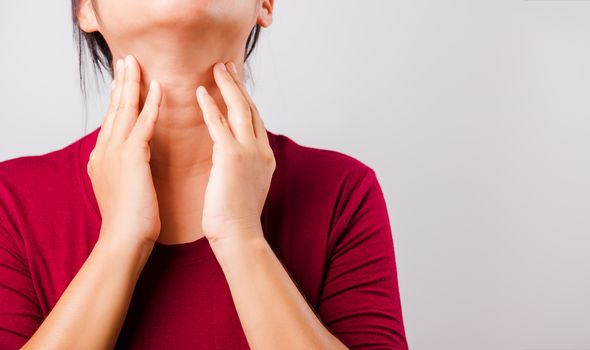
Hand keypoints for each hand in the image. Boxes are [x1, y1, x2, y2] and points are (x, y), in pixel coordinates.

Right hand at [87, 55, 162, 248]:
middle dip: (120, 83)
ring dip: (131, 84)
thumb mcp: (125, 188)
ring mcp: (114, 153)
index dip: (118, 98)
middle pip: (113, 109)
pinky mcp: (131, 157)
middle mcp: (104, 151)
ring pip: (124, 110)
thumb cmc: (131, 221)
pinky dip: (150, 104)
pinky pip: (142, 124)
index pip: (112, 121)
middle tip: (125, 60)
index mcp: (103, 158)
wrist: (124, 240)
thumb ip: (128, 168)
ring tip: (135, 63)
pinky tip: (158, 88)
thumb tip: (138, 159)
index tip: (123, 79)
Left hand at [195, 61, 275, 243]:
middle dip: (239, 84)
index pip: (256, 120)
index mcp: (265, 157)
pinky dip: (211, 105)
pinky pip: (219, 123)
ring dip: (228, 85)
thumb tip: (230, 160)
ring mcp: (249, 151)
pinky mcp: (232, 155)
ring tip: (218, 68)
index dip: (246, 99)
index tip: (236, 84)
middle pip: (251, 108)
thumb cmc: (236, 219)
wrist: (239, 236)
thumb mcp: (245, 187)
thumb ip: (242, 168)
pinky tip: (201, 92)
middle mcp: (261, 150)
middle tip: (228, 65)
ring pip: (240, 108)